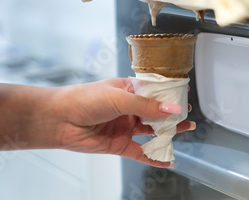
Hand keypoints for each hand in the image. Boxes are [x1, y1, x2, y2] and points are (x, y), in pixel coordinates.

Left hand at [44, 78, 194, 167]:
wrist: (59, 119)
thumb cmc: (83, 99)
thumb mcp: (119, 98)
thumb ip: (146, 106)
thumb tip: (171, 108)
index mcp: (127, 90)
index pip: (154, 92)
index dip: (169, 95)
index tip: (185, 97)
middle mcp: (127, 108)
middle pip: (155, 112)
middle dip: (172, 114)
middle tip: (188, 116)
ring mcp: (123, 126)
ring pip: (150, 130)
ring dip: (167, 132)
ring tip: (185, 130)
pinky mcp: (118, 144)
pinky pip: (140, 151)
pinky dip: (154, 156)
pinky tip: (167, 158)